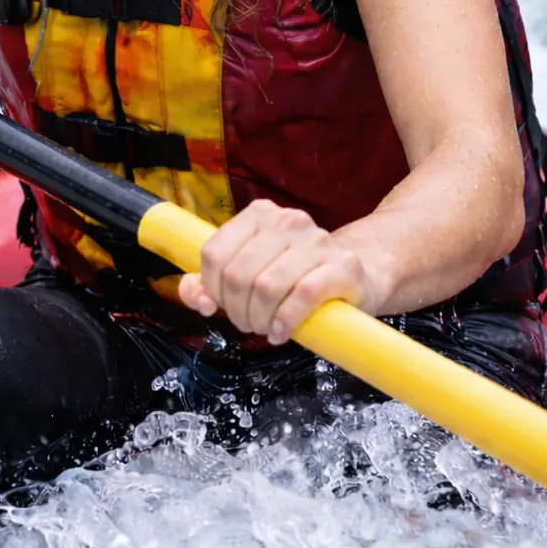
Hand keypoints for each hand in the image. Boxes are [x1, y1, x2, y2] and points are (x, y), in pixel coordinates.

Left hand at [176, 199, 381, 344]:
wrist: (355, 275)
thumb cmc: (294, 276)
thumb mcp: (250, 273)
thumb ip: (212, 284)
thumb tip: (191, 294)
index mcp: (259, 215)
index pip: (214, 254)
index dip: (212, 289)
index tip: (222, 306)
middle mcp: (288, 220)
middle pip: (239, 275)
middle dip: (237, 310)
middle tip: (249, 323)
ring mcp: (317, 241)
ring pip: (268, 287)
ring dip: (261, 320)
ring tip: (267, 328)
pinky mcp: (343, 266)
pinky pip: (303, 295)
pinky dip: (286, 321)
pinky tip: (283, 332)